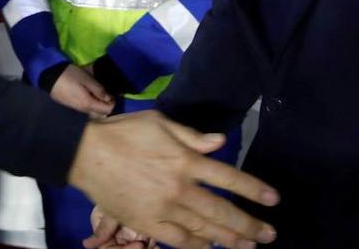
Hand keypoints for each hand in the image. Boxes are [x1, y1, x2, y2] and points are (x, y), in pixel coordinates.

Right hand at [51, 63, 113, 117]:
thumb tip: (109, 98)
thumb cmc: (70, 76)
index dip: (113, 103)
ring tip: (97, 93)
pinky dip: (91, 105)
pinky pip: (86, 110)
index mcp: (88, 104)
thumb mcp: (87, 79)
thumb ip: (99, 90)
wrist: (49, 77)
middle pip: (100, 114)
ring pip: (93, 113)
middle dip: (106, 106)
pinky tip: (89, 95)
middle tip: (106, 94)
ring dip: (98, 106)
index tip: (112, 93)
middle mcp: (83, 110)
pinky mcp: (71, 106)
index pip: (107, 110)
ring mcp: (76, 109)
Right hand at [69, 110, 278, 248]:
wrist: (86, 154)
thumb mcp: (160, 123)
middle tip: (269, 235)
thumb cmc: (124, 132)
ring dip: (230, 240)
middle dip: (249, 225)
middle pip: (222, 212)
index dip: (253, 190)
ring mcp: (164, 210)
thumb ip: (192, 136)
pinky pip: (178, 241)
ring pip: (204, 230)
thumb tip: (220, 143)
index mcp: (186, 161)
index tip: (272, 200)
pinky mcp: (147, 224)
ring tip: (249, 246)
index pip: (229, 179)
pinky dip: (197, 247)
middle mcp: (180, 189)